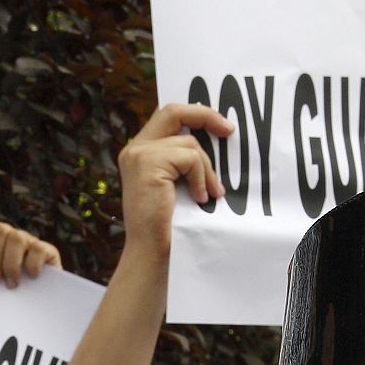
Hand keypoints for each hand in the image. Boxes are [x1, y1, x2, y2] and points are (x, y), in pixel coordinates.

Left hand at [0, 212, 60, 288]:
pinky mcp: (47, 251)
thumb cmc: (5, 293)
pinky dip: (33, 263)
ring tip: (11, 284)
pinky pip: (38, 249)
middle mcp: (10, 235)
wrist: (37, 304)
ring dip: (11, 263)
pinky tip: (31, 277)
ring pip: (17, 239)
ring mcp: (29, 241)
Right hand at [116, 103, 232, 263]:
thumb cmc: (168, 227)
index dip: (195, 114)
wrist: (152, 253)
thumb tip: (215, 139)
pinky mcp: (148, 163)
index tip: (221, 126)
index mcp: (139, 153)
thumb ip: (183, 163)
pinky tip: (199, 199)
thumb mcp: (176, 186)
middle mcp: (134, 150)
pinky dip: (201, 178)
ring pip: (189, 143)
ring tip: (208, 195)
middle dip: (205, 116)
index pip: (167, 117)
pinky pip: (190, 158)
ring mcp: (139, 155)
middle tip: (230, 130)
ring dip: (206, 170)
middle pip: (173, 111)